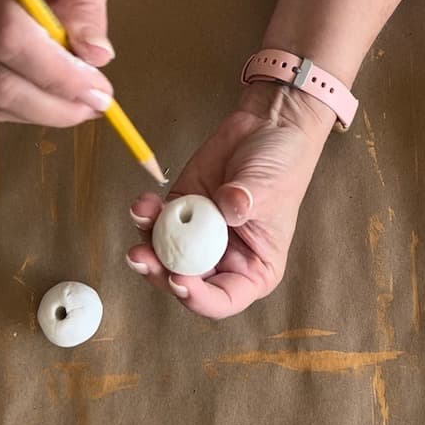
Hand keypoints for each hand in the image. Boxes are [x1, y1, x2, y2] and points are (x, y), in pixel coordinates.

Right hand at [0, 0, 115, 125]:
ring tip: (83, 101)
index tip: (99, 88)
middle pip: (0, 79)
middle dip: (58, 103)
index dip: (57, 72)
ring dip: (47, 111)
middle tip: (99, 103)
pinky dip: (30, 108)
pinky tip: (56, 95)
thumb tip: (97, 55)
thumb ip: (89, 3)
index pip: (13, 36)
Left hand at [126, 82, 335, 317]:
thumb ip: (246, 203)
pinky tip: (146, 201)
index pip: (224, 299)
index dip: (199, 298)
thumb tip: (227, 208)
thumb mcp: (271, 189)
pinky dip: (146, 215)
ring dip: (146, 243)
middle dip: (160, 272)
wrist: (268, 126)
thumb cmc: (283, 165)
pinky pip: (157, 222)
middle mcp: (224, 257)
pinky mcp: (182, 208)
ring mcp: (198, 233)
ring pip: (165, 254)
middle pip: (186, 280)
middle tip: (143, 256)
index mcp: (254, 268)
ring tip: (141, 218)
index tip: (180, 278)